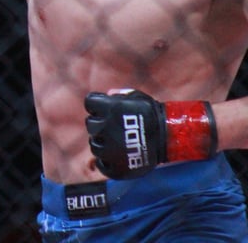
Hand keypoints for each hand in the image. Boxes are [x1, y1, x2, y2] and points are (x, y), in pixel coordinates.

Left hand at [84, 90, 216, 179]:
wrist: (171, 137)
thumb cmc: (153, 115)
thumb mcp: (137, 98)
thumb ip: (120, 95)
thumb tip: (107, 94)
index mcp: (109, 109)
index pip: (90, 103)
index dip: (96, 105)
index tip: (104, 109)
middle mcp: (105, 128)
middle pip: (90, 124)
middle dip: (99, 124)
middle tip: (112, 126)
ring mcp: (109, 149)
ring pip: (94, 145)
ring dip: (102, 142)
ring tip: (116, 141)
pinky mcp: (115, 166)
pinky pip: (101, 164)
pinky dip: (105, 161)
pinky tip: (113, 156)